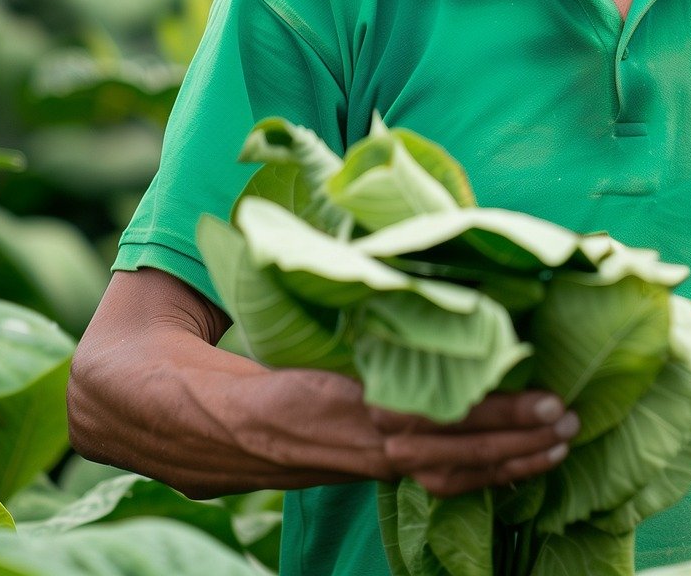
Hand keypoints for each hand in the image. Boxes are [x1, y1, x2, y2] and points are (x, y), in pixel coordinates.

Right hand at [69, 269, 577, 498]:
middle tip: (566, 420)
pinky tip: (506, 464)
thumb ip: (298, 271)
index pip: (401, 415)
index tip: (530, 395)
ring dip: (491, 464)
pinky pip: (403, 480)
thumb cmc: (180, 338)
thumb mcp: (231, 298)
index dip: (469, 414)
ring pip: (420, 475)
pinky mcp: (327, 468)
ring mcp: (324, 463)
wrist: (124, 405)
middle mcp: (317, 442)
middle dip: (500, 441)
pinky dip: (458, 476)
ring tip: (554, 445)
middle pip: (425, 452)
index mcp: (294, 401)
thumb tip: (371, 212)